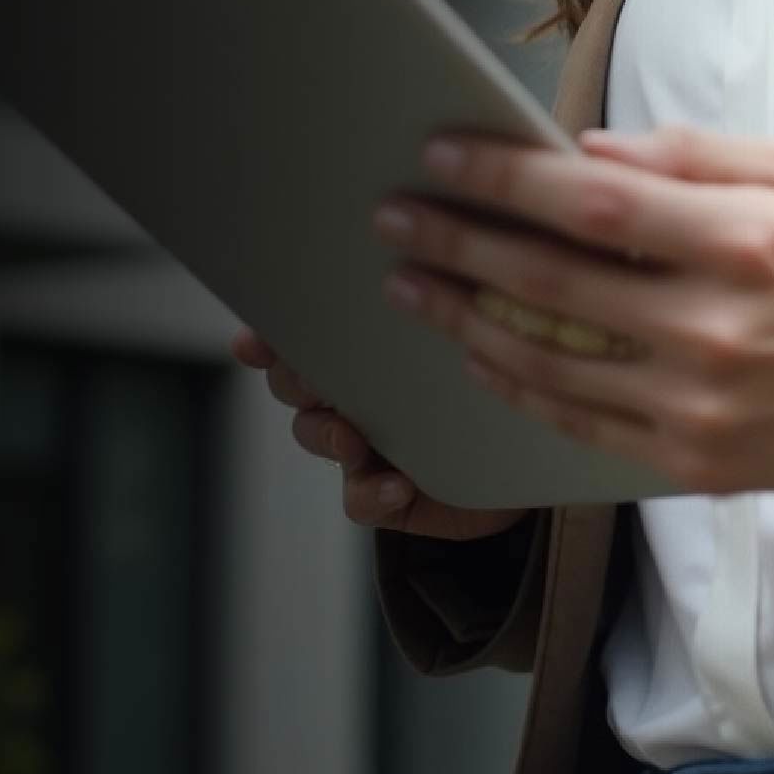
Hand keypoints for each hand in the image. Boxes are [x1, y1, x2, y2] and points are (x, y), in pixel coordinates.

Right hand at [228, 326, 530, 541]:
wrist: (521, 460)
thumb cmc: (484, 386)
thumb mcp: (458, 339)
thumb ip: (427, 313)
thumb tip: (419, 275)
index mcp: (362, 349)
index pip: (301, 332)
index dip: (267, 335)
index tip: (252, 339)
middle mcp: (350, 393)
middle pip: (293, 380)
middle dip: (295, 378)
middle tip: (315, 378)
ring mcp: (362, 446)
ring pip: (314, 434)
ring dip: (328, 434)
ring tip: (354, 438)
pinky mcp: (382, 495)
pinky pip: (356, 498)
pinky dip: (371, 491)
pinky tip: (398, 484)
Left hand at [371, 126, 773, 494]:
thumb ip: (683, 157)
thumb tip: (580, 153)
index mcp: (737, 240)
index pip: (586, 204)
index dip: (500, 179)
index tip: (438, 155)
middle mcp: (713, 328)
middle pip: (548, 284)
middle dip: (454, 247)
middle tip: (392, 220)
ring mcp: (702, 406)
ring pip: (549, 363)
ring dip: (465, 321)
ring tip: (411, 288)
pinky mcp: (699, 464)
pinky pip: (582, 425)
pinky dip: (518, 388)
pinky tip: (477, 354)